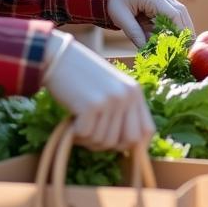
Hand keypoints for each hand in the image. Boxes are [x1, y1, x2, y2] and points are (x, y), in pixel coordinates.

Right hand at [41, 33, 153, 151]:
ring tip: (80, 120)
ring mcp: (111, 100)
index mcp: (135, 92)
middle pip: (128, 142)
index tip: (118, 149)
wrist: (60, 58)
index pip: (147, 131)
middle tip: (92, 133)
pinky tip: (72, 119)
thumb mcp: (111, 89)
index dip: (135, 146)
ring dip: (88, 138)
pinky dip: (76, 133)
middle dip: (109, 144)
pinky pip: (86, 136)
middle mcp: (127, 95)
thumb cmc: (83, 77)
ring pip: (104, 142)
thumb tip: (130, 147)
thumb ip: (123, 111)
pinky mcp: (92, 105)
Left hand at [106, 0, 193, 46]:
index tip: (181, 46)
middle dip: (185, 31)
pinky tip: (171, 35)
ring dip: (181, 28)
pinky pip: (174, 11)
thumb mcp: (121, 17)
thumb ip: (134, 34)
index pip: (174, 14)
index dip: (180, 31)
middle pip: (181, 13)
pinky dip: (174, 24)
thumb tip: (146, 51)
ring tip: (179, 45)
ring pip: (180, 12)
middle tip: (184, 49)